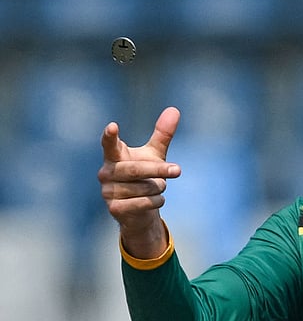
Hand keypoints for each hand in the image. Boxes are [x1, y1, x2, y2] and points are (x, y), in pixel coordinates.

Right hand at [97, 107, 181, 258]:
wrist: (140, 211)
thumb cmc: (145, 177)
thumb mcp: (154, 155)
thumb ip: (162, 134)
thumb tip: (174, 109)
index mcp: (114, 156)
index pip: (109, 144)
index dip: (110, 136)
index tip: (113, 126)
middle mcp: (106, 172)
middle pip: (136, 169)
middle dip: (159, 170)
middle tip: (178, 170)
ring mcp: (108, 191)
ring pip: (144, 188)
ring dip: (159, 188)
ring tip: (157, 188)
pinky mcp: (114, 208)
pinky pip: (144, 202)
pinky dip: (157, 201)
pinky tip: (157, 200)